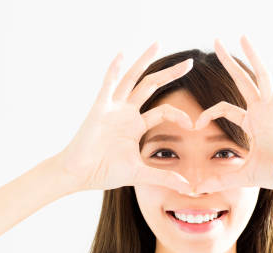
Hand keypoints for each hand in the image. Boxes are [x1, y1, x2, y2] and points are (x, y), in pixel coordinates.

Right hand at [56, 41, 195, 193]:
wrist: (79, 174)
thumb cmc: (105, 172)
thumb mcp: (141, 174)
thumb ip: (165, 177)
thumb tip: (189, 188)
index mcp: (136, 125)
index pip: (163, 111)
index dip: (180, 115)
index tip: (193, 124)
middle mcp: (126, 112)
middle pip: (151, 86)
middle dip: (170, 74)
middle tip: (190, 62)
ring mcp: (113, 108)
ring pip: (133, 79)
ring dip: (145, 62)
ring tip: (158, 44)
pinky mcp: (100, 109)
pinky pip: (108, 85)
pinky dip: (114, 70)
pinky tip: (122, 54)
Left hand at [193, 35, 272, 193]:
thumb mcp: (244, 175)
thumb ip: (221, 179)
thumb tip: (196, 188)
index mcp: (253, 122)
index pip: (225, 108)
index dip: (207, 113)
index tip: (194, 124)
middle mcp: (261, 111)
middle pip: (241, 80)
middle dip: (228, 61)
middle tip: (216, 41)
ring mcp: (271, 109)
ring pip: (258, 76)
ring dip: (250, 56)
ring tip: (241, 36)